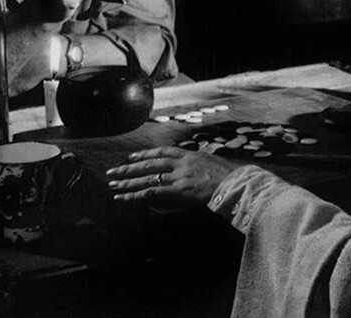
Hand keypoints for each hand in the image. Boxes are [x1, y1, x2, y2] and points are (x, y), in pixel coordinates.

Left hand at [106, 146, 237, 205]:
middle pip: (149, 164)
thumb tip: (189, 171)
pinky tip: (124, 197)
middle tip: (112, 171)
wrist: (238, 183)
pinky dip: (136, 195)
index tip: (131, 157)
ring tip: (113, 185)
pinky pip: (152, 193)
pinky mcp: (178, 191)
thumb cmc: (229, 177)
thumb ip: (197, 165)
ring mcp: (179, 176)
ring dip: (128, 182)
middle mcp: (180, 163)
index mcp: (188, 155)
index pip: (161, 152)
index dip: (144, 154)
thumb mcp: (211, 165)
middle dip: (129, 168)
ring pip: (147, 178)